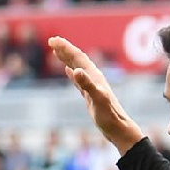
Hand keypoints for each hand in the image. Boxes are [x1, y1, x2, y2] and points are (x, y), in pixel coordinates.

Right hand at [47, 36, 144, 155]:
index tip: (53, 40)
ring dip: (67, 58)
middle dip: (64, 49)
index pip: (78, 57)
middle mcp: (93, 78)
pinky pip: (79, 79)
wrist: (118, 128)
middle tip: (51, 41)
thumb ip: (87, 84)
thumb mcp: (97, 99)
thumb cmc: (109, 115)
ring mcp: (92, 86)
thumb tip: (75, 70)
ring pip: (77, 67)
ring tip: (56, 52)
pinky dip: (72, 73)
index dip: (65, 48)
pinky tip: (68, 71)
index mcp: (94, 76)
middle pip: (77, 59)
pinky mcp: (90, 95)